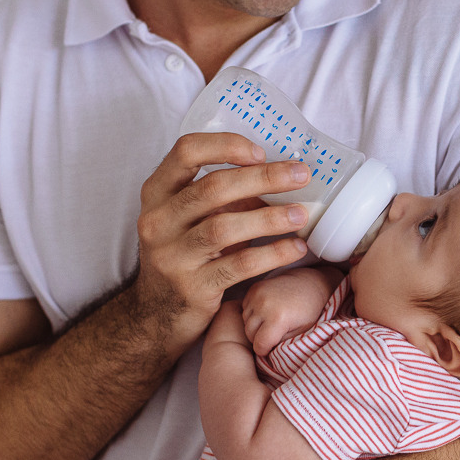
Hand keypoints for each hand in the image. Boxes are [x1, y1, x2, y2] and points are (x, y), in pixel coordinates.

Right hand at [132, 133, 311, 357]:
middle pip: (213, 188)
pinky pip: (239, 265)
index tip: (261, 152)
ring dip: (270, 218)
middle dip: (263, 178)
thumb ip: (226, 197)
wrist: (157, 315)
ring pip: (225, 227)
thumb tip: (279, 174)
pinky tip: (295, 248)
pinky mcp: (192, 288)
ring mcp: (172, 256)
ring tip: (302, 214)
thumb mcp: (194, 219)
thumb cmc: (185, 256)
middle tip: (300, 175)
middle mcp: (158, 221)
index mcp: (157, 193)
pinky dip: (272, 254)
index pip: (186, 151)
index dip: (226, 145)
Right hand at [242, 267, 340, 354]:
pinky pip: (245, 309)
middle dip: (258, 339)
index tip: (270, 349)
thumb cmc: (309, 312)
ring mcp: (257, 295)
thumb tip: (267, 353)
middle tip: (271, 338)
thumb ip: (283, 344)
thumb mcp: (302, 333)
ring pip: (245, 322)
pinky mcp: (254, 288)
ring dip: (254, 327)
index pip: (260, 345)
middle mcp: (264, 305)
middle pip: (250, 334)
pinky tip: (265, 314)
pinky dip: (252, 314)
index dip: (264, 351)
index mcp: (278, 318)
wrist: (309, 285)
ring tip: (269, 325)